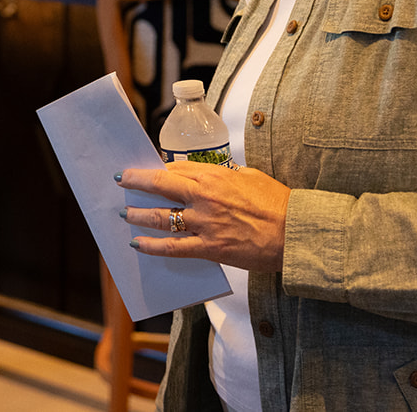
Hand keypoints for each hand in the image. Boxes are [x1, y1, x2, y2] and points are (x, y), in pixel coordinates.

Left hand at [119, 162, 290, 272]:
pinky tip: (137, 243)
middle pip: (161, 185)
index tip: (147, 170)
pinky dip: (152, 245)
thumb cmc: (278, 203)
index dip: (159, 170)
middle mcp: (204, 197)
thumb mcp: (250, 176)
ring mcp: (205, 223)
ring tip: (124, 213)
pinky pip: (173, 247)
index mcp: (215, 176)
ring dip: (138, 214)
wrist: (295, 233)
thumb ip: (227, 175)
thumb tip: (213, 174)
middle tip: (121, 180)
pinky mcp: (209, 247)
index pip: (176, 168)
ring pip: (160, 217)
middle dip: (136, 181)